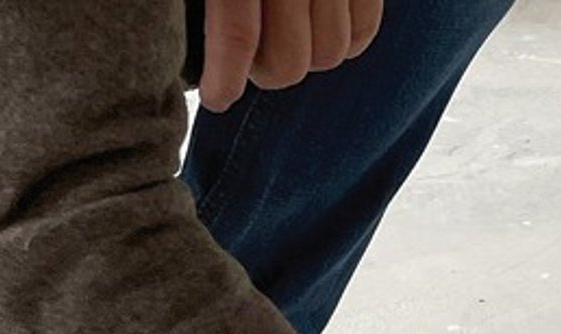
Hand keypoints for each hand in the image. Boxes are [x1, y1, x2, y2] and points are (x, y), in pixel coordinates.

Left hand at [200, 0, 384, 111]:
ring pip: (331, 53)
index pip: (237, 34)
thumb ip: (218, 7)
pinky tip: (320, 25)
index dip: (225, 76)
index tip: (217, 98)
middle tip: (250, 57)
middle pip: (289, 61)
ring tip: (286, 32)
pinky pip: (365, 30)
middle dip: (267, 71)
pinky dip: (347, 39)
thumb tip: (195, 56)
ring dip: (307, 55)